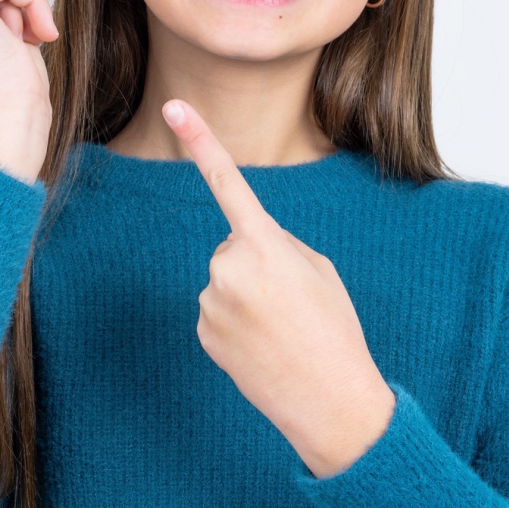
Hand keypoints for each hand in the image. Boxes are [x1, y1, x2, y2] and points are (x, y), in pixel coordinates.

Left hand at [162, 99, 396, 477]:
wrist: (329, 402)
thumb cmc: (334, 329)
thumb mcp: (318, 270)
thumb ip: (276, 246)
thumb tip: (239, 251)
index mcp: (265, 244)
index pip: (227, 182)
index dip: (201, 141)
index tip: (175, 105)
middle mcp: (227, 268)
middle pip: (233, 246)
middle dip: (257, 264)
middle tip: (291, 303)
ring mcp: (209, 303)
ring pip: (224, 280)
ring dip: (247, 297)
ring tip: (279, 328)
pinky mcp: (202, 332)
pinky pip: (216, 310)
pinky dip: (236, 323)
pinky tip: (261, 345)